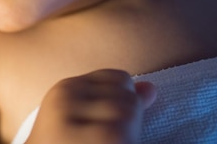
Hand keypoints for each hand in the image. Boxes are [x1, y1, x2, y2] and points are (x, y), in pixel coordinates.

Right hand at [26, 69, 155, 143]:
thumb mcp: (85, 120)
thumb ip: (113, 100)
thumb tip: (151, 89)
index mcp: (65, 89)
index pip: (119, 78)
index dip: (124, 103)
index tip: (106, 125)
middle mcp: (65, 98)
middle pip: (127, 97)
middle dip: (129, 122)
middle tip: (102, 140)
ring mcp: (71, 118)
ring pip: (129, 113)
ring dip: (129, 135)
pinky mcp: (91, 138)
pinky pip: (124, 135)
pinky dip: (126, 141)